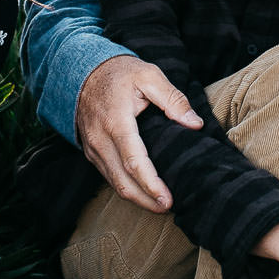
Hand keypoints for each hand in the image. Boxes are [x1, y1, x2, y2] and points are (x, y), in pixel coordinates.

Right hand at [74, 56, 201, 212]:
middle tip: (168, 208)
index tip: (168, 199)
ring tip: (159, 205)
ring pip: (113, 182)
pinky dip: (125, 187)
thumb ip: (173, 99)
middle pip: (122, 181)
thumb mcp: (149, 75)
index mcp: (116, 121)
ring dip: (136, 198)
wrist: (83, 71)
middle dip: (145, 200)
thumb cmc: (120, 73)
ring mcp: (93, 148)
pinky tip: (143, 192)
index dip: (151, 184)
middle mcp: (100, 139)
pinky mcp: (91, 152)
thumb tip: (195, 124)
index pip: (134, 162)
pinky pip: (108, 176)